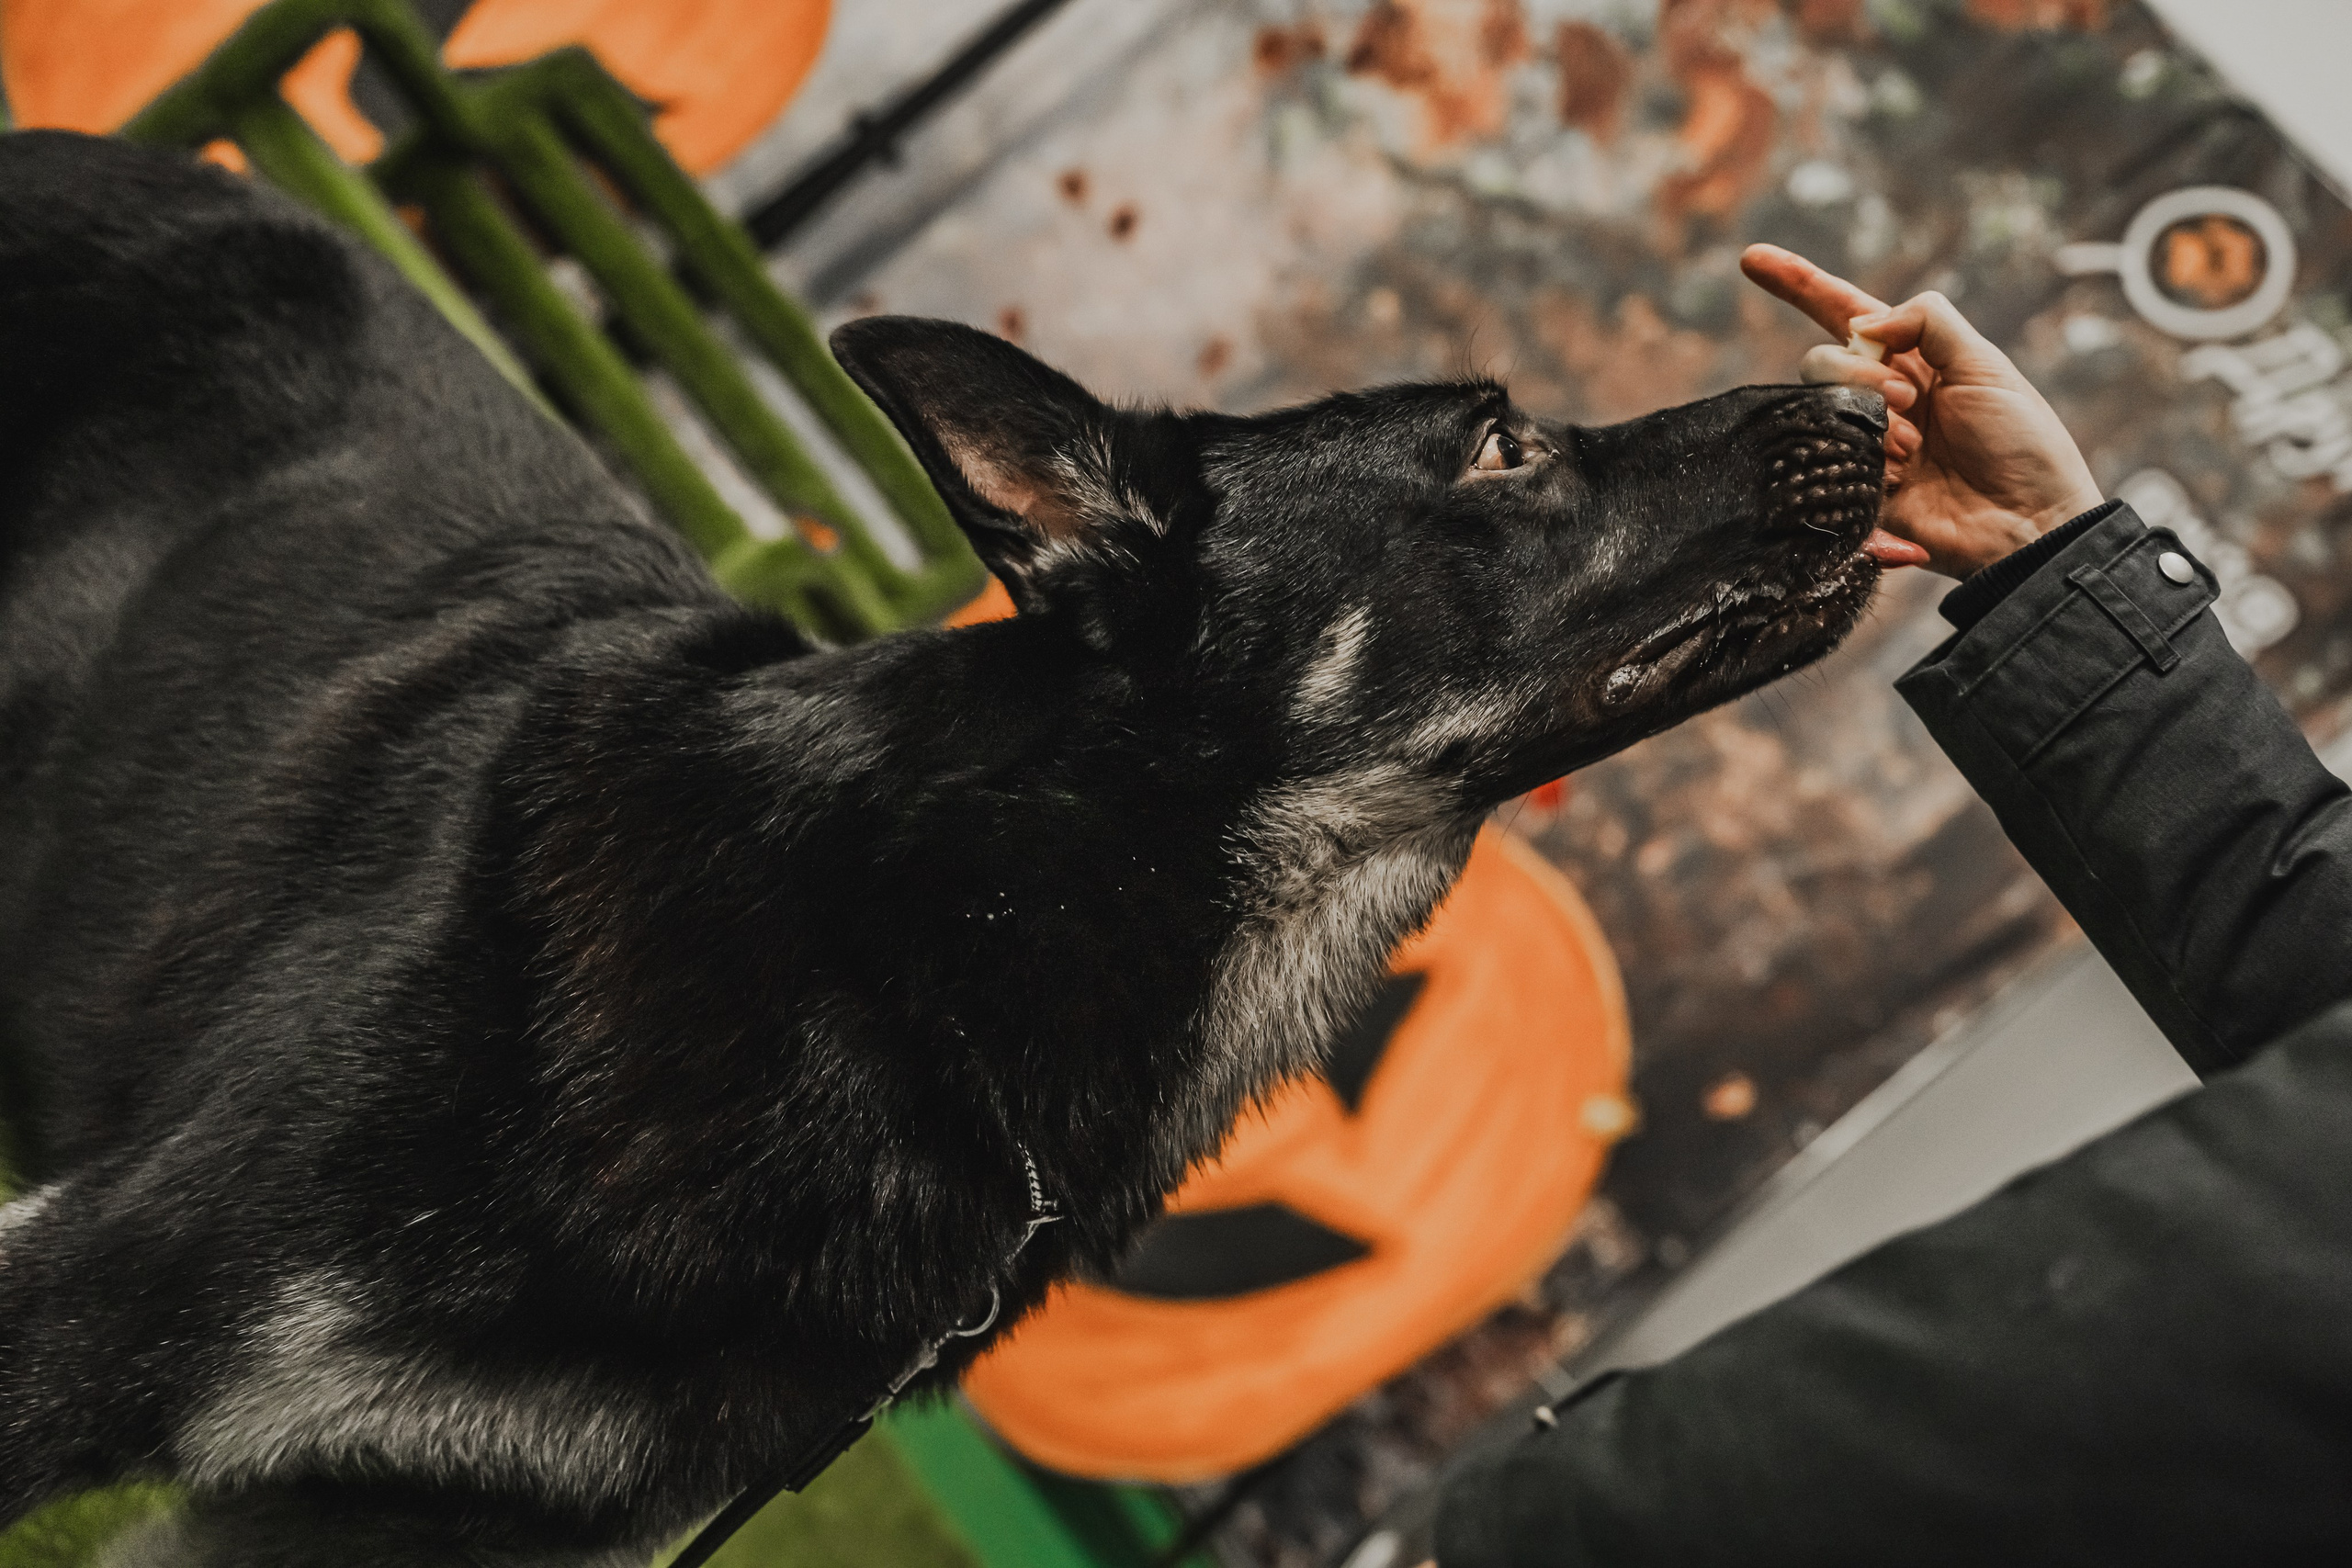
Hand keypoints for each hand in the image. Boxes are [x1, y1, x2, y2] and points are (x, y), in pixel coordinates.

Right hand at [1740, 244, 2103, 577]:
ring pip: (1818, 408)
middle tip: (1909, 402)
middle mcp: (1881, 398)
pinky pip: (1827, 463)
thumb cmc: (2022, 444)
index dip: (1798, 284)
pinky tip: (1904, 480)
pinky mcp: (1856, 490)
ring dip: (1870, 423)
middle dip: (1859, 374)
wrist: (2029, 525)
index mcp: (1913, 360)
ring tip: (1915, 450)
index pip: (1845, 313)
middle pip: (1822, 361)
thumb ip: (1928, 324)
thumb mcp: (1985, 366)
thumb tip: (1864, 323)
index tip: (1751, 259)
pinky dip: (1867, 466)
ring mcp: (1865, 443)